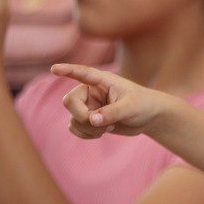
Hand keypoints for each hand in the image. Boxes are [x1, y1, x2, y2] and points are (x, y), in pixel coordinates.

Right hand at [52, 63, 168, 137]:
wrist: (149, 118)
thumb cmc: (143, 105)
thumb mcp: (130, 108)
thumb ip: (111, 113)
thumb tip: (92, 120)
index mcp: (102, 81)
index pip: (82, 73)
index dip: (67, 70)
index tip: (54, 68)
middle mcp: (90, 91)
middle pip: (69, 102)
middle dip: (82, 116)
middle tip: (100, 124)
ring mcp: (88, 105)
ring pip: (73, 119)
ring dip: (88, 128)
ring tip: (109, 128)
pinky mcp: (88, 119)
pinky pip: (75, 128)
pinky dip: (86, 134)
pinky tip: (102, 132)